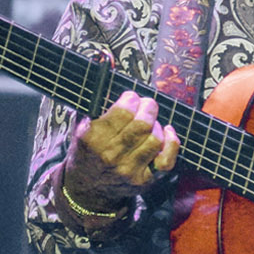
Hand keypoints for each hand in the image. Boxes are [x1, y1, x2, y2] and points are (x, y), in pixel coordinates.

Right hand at [60, 91, 179, 228]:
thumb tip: (108, 64)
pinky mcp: (143, 179)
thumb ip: (95, 99)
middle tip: (146, 105)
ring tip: (149, 123)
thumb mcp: (82, 125)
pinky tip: (166, 132)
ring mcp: (128, 170)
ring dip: (156, 125)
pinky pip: (166, 160)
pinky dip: (171, 142)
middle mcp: (111, 155)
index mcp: (93, 138)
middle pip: (143, 123)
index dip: (132, 99)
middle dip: (148, 107)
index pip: (124, 111)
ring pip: (155, 139)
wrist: (87, 189)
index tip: (131, 98)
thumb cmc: (87, 151)